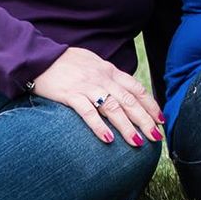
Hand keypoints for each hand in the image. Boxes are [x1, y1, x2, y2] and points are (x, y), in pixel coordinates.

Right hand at [30, 47, 164, 147]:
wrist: (39, 57)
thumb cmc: (66, 63)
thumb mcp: (92, 63)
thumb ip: (107, 76)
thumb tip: (123, 90)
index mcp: (109, 70)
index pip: (136, 88)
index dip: (150, 104)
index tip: (161, 119)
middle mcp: (102, 77)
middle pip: (129, 100)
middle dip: (145, 119)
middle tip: (156, 136)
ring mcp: (87, 86)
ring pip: (113, 107)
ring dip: (127, 126)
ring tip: (137, 142)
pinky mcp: (70, 94)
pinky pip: (88, 112)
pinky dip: (99, 126)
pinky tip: (108, 140)